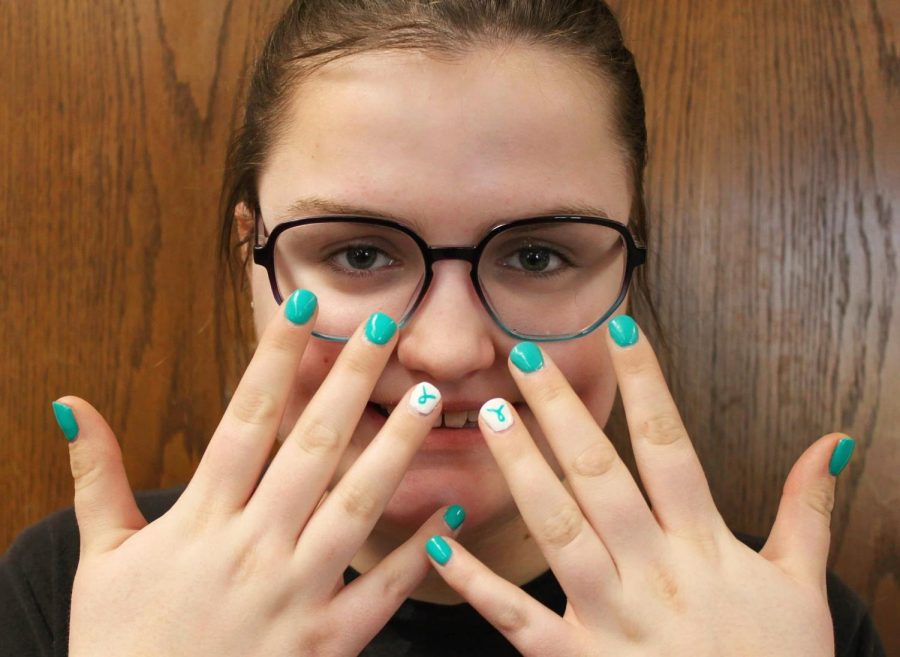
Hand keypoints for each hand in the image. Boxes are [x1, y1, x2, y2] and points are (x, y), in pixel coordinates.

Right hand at [61, 295, 458, 656]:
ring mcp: (294, 594)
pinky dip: (417, 552)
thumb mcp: (100, 558)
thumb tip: (71, 404)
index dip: (276, 357)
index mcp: (201, 518)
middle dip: (351, 381)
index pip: (245, 418)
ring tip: (430, 400)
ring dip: (397, 449)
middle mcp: (254, 546)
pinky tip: (449, 509)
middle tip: (387, 327)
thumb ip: (97, 477)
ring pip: (357, 506)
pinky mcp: (325, 643)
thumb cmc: (119, 645)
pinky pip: (381, 591)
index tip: (305, 306)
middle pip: (313, 446)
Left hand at [425, 315, 847, 656]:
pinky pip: (521, 619)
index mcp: (704, 543)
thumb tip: (831, 441)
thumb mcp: (802, 584)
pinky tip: (442, 544)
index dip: (645, 383)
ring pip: (559, 530)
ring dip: (522, 470)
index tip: (619, 327)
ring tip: (489, 418)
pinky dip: (479, 584)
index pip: (669, 445)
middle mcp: (654, 570)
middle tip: (526, 357)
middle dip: (562, 412)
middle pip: (601, 475)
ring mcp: (614, 617)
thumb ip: (807, 509)